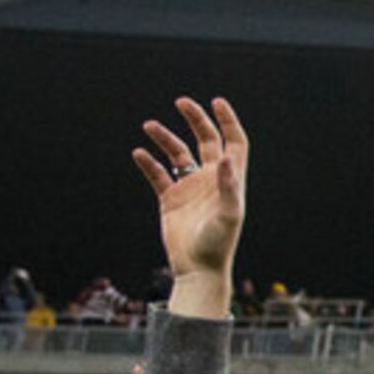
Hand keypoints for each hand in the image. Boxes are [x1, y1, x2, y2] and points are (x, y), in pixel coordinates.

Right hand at [130, 96, 248, 291]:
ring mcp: (190, 188)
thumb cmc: (217, 247)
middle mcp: (211, 180)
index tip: (216, 102)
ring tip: (149, 126)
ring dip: (165, 138)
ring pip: (177, 154)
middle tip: (181, 102)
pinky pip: (158, 174)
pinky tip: (139, 153)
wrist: (198, 271)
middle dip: (195, 119)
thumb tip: (228, 159)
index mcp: (230, 181)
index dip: (228, 122)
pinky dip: (148, 162)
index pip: (234, 143)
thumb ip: (229, 187)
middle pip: (206, 140)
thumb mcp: (228, 216)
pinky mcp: (171, 200)